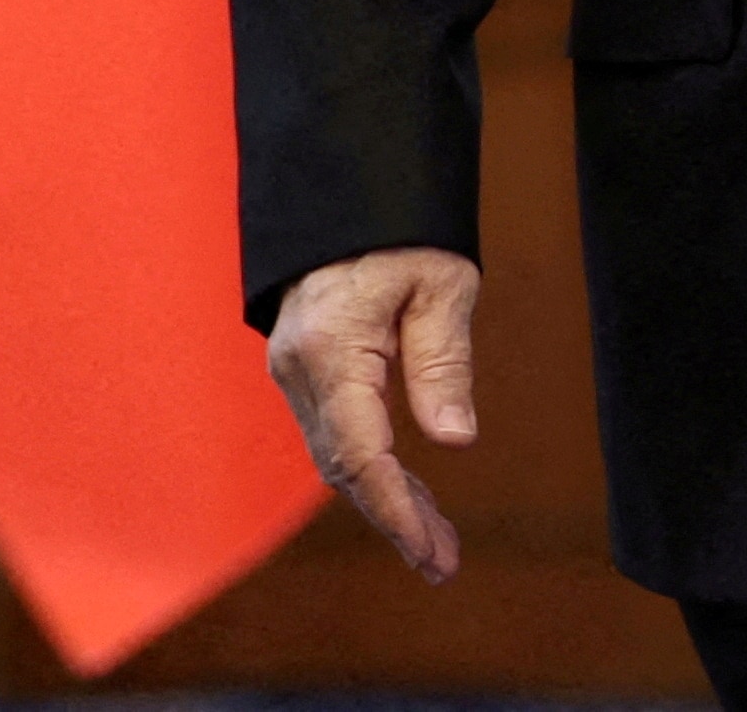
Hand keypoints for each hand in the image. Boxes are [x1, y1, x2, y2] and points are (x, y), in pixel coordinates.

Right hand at [264, 245, 481, 581]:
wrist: (345, 183)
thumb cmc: (398, 224)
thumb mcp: (440, 282)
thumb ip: (443, 361)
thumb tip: (454, 439)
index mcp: (331, 346)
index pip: (363, 453)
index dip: (398, 511)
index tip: (432, 555)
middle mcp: (299, 364)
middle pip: (344, 466)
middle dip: (394, 517)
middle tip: (444, 562)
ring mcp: (292, 366)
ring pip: (335, 455)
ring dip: (384, 497)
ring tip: (437, 537)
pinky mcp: (300, 364)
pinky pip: (331, 431)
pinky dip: (369, 466)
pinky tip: (407, 487)